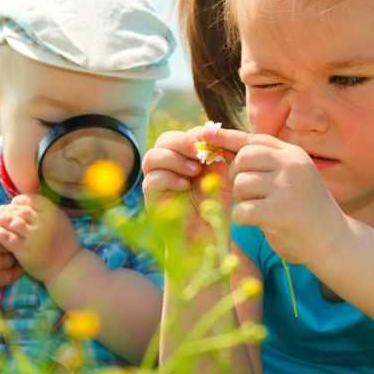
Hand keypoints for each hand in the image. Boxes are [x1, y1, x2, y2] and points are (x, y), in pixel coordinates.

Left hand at [0, 194, 79, 283]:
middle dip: (6, 208)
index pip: (31, 200)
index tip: (12, 204)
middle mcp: (44, 222)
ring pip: (12, 222)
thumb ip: (47, 212)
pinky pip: (7, 238)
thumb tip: (27, 202)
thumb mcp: (61, 222)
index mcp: (53, 213)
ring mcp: (34, 236)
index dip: (19, 200)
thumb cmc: (63, 245)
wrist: (67, 268)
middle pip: (20, 210)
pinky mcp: (25, 250)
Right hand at [0, 216, 21, 298]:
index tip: (2, 233)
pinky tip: (12, 267)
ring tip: (2, 258)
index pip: (7, 225)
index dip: (6, 229)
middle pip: (13, 240)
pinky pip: (14, 273)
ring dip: (11, 257)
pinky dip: (16, 270)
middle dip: (10, 243)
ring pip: (13, 257)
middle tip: (5, 246)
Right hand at [142, 123, 240, 239]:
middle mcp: (167, 168)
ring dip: (174, 159)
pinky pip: (151, 180)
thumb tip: (213, 134)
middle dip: (182, 142)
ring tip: (194, 171)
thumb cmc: (216, 209)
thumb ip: (217, 156)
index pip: (183, 135)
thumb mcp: (222, 178)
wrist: (207, 239)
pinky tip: (185, 186)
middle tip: (200, 152)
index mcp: (184, 159)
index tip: (214, 141)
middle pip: (164, 140)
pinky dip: (169, 179)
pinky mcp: (151, 199)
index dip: (196, 135)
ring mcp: (156, 182)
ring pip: (152, 157)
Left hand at [203, 131, 348, 266]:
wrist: (334, 242)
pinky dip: (243, 219)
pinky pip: (242, 210)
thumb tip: (221, 146)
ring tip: (260, 209)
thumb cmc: (305, 210)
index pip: (254, 140)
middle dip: (236, 176)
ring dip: (243, 200)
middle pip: (243, 159)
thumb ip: (266, 162)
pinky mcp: (278, 212)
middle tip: (248, 193)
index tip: (204, 133)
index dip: (226, 137)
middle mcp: (291, 166)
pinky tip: (258, 223)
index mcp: (293, 155)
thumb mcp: (292, 177)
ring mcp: (286, 187)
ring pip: (241, 185)